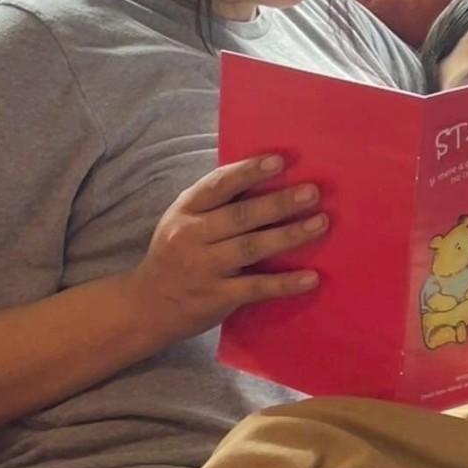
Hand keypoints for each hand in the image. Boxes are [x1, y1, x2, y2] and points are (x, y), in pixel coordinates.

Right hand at [130, 155, 327, 341]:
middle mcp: (191, 236)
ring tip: (320, 224)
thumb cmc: (178, 253)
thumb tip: (267, 175)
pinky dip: (285, 283)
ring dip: (289, 235)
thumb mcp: (184, 221)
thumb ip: (217, 203)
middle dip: (279, 202)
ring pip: (251, 247)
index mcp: (186, 210)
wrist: (147, 306)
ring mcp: (204, 268)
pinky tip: (312, 277)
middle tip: (313, 192)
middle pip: (241, 215)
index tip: (280, 161)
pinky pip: (256, 288)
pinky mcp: (216, 297)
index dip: (249, 171)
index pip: (218, 185)